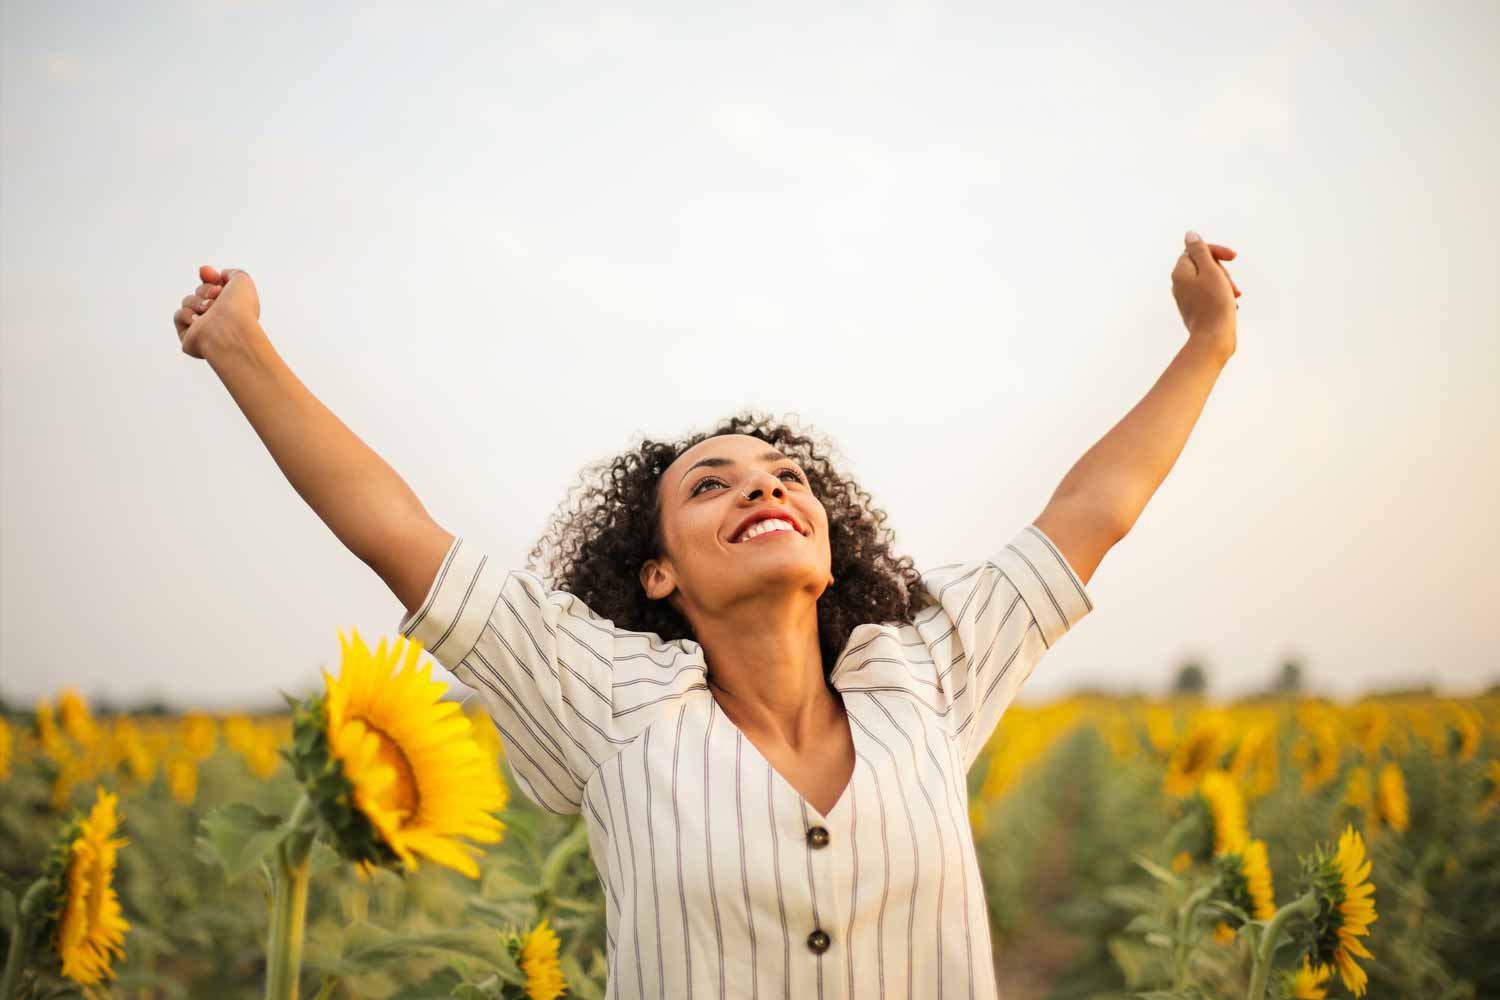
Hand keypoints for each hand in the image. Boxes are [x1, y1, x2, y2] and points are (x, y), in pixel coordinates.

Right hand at [173, 264, 261, 359]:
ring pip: (188, 302)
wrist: (229, 328)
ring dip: (197, 302)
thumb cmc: (239, 308)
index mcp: (233, 307)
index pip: (216, 288)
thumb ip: (232, 273)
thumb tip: (220, 275)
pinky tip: (198, 322)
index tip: (206, 271)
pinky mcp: (189, 338)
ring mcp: (204, 328)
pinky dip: (187, 315)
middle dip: (205, 290)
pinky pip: (179, 316)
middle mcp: (219, 318)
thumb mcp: (242, 280)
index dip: (209, 277)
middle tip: (216, 295)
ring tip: (209, 310)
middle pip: (200, 292)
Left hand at [1171, 232, 1239, 347]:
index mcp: (1180, 272)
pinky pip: (1209, 295)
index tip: (1233, 257)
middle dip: (1222, 271)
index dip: (1216, 251)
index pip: (1196, 250)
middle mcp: (1179, 284)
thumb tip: (1190, 235)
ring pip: (1209, 280)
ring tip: (1235, 296)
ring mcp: (1185, 297)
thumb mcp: (1210, 271)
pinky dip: (1221, 296)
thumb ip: (1200, 251)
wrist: (1213, 338)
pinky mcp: (1194, 309)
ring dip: (1225, 284)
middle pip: (1204, 265)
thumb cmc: (1215, 303)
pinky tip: (1232, 305)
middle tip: (1232, 285)